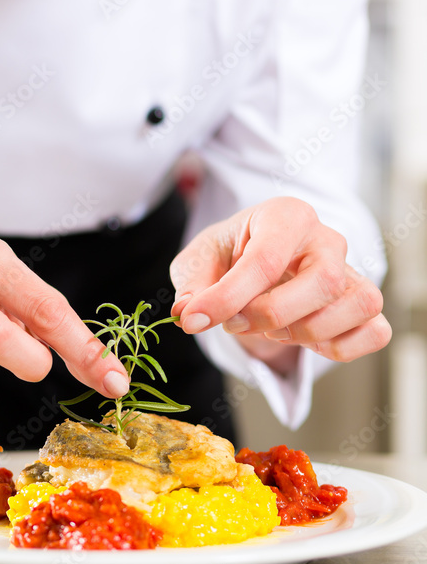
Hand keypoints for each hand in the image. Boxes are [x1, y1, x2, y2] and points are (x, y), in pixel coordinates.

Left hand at [169, 197, 390, 372]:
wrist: (252, 261)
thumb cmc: (228, 255)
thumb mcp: (198, 262)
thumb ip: (192, 287)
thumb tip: (187, 314)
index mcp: (285, 216)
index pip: (265, 260)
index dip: (228, 298)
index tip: (194, 321)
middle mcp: (327, 239)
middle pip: (324, 281)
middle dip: (272, 314)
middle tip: (235, 323)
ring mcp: (353, 271)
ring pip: (358, 305)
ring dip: (306, 332)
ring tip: (269, 329)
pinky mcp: (364, 305)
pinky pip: (375, 332)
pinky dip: (339, 347)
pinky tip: (302, 340)